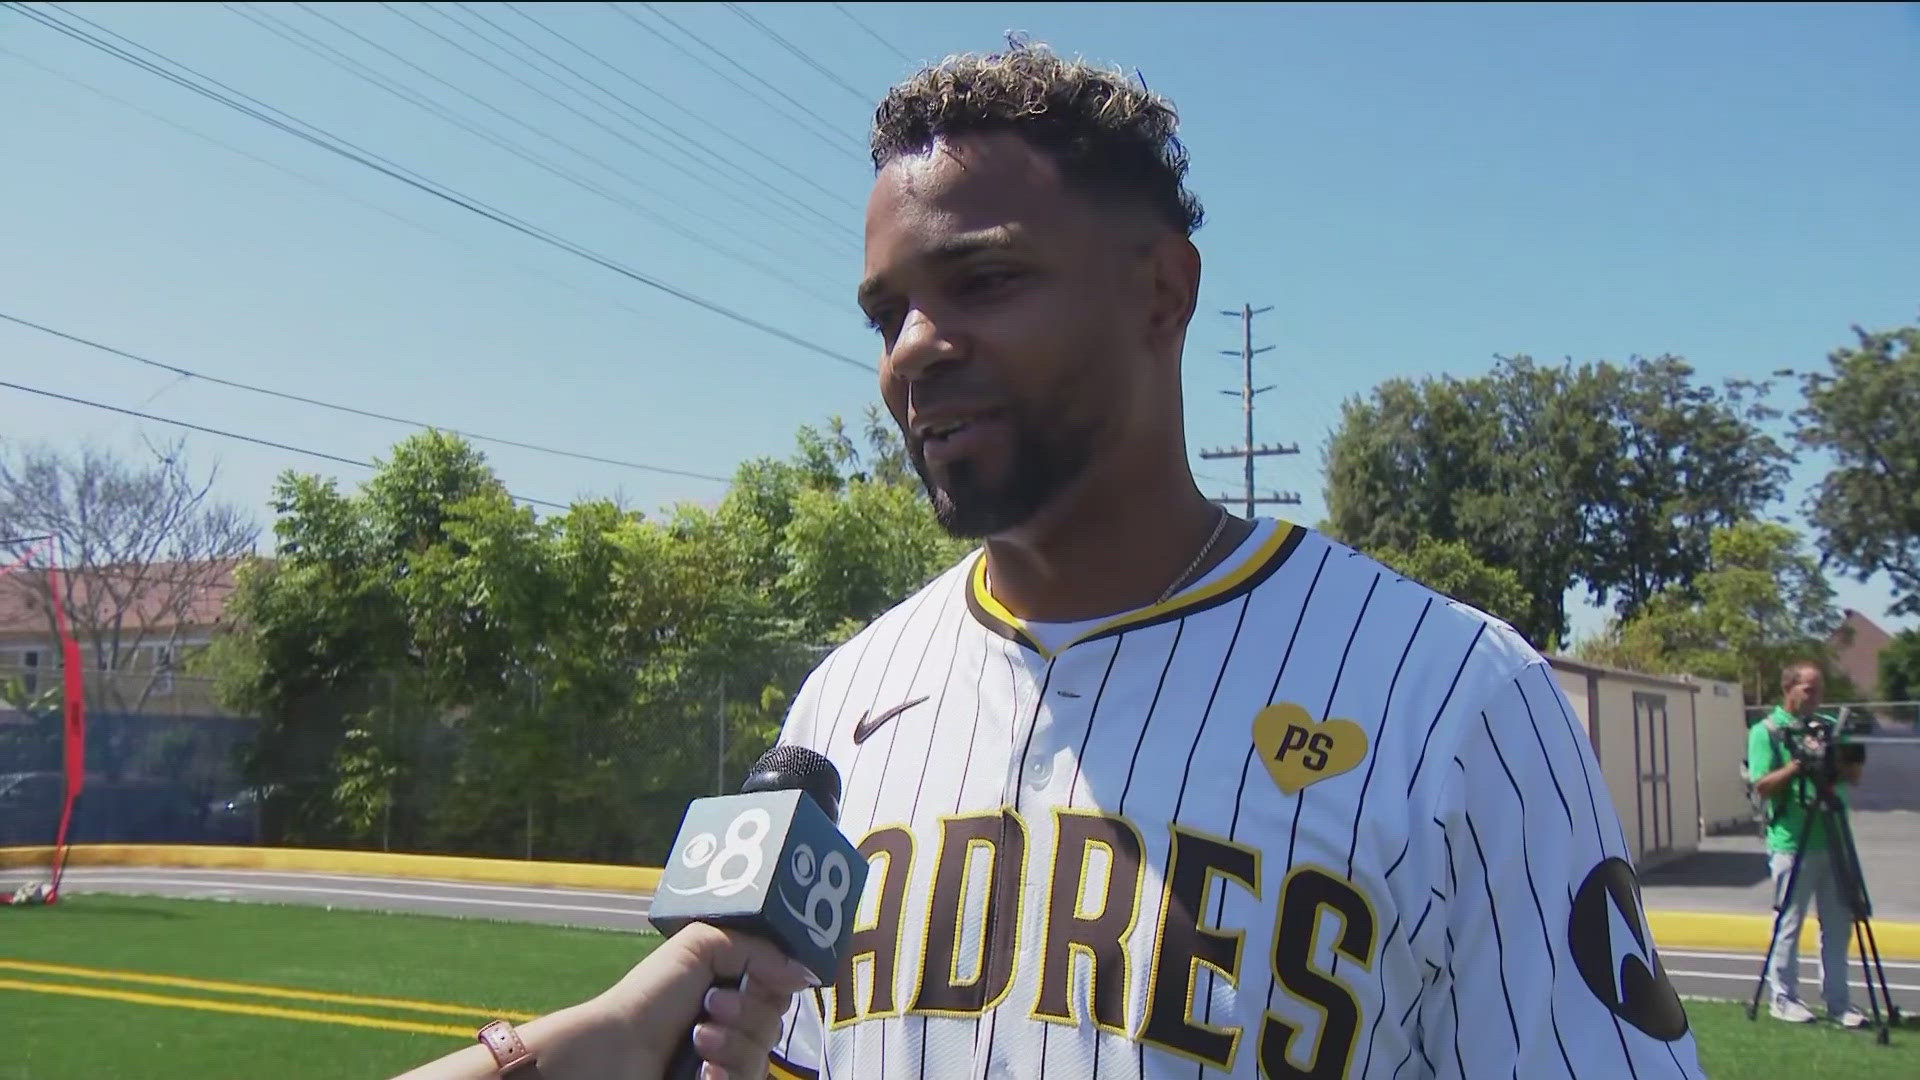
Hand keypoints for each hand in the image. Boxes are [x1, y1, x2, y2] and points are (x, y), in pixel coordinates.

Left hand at [601, 923, 818, 1079]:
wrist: (616, 1052)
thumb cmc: (651, 997)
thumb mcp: (701, 947)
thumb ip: (757, 949)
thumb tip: (803, 973)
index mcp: (731, 987)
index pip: (780, 989)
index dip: (776, 983)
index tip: (758, 978)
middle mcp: (732, 1024)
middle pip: (775, 1023)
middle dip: (747, 1014)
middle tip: (711, 1008)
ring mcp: (727, 1061)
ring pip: (764, 1057)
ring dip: (734, 1046)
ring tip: (699, 1040)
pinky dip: (727, 1076)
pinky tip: (704, 1072)